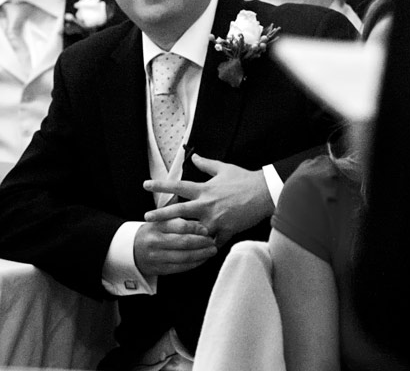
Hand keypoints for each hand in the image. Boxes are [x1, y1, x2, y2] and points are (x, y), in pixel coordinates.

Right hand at [133, 218, 217, 277]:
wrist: (129, 250)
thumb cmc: (150, 233)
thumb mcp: (158, 222)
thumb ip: (177, 221)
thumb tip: (200, 226)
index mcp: (156, 226)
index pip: (180, 226)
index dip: (196, 228)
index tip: (206, 229)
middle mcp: (156, 242)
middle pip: (184, 242)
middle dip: (202, 242)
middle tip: (212, 241)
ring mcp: (158, 257)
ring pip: (184, 257)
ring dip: (201, 255)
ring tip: (211, 251)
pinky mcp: (160, 269)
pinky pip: (181, 268)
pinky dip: (194, 264)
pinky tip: (202, 259)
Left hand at [143, 153, 271, 246]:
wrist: (264, 192)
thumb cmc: (244, 179)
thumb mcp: (223, 168)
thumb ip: (206, 164)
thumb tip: (195, 156)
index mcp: (204, 189)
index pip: (178, 186)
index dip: (160, 185)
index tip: (146, 185)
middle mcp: (207, 205)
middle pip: (179, 211)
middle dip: (161, 215)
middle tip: (146, 218)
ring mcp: (216, 220)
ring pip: (193, 231)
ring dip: (180, 236)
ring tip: (167, 240)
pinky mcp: (226, 231)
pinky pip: (213, 243)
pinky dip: (205, 248)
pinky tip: (197, 254)